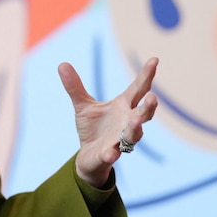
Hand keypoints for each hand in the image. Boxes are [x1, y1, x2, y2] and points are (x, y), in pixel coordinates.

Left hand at [59, 57, 158, 186]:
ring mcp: (120, 140)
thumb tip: (62, 64)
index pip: (138, 89)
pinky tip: (110, 153)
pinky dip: (111, 154)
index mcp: (123, 106)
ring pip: (132, 135)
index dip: (146, 75)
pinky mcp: (108, 155)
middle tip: (153, 98)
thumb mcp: (83, 105)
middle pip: (143, 114)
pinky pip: (111, 154)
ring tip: (136, 122)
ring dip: (135, 129)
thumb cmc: (93, 128)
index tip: (155, 59)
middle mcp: (127, 123)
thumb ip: (75, 87)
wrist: (89, 156)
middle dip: (149, 107)